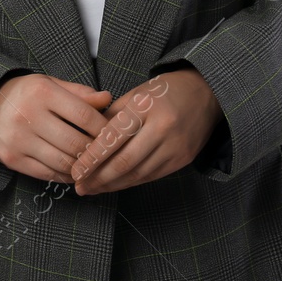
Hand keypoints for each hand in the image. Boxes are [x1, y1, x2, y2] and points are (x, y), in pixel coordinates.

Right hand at [0, 73, 113, 184]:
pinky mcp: (11, 159)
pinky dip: (65, 175)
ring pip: (62, 162)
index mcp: (42, 92)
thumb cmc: (26, 93)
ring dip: (81, 167)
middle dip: (95, 151)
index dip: (102, 127)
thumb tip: (108, 99)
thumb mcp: (50, 84)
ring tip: (92, 164)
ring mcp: (18, 140)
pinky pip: (46, 174)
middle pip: (74, 141)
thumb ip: (79, 93)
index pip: (83, 114)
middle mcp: (28, 115)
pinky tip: (74, 171)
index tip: (113, 134)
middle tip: (106, 154)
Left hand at [70, 66, 222, 195]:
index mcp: (145, 105)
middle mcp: (162, 127)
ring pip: (138, 173)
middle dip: (99, 178)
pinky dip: (131, 182)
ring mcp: (175, 145)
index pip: (113, 137)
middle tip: (80, 186)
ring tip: (93, 188)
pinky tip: (115, 185)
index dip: (92, 158)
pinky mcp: (183, 159)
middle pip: (125, 161)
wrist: (205, 93)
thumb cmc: (163, 92)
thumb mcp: (134, 94)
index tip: (75, 171)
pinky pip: (151, 176)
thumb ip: (111, 117)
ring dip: (112, 185)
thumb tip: (85, 144)